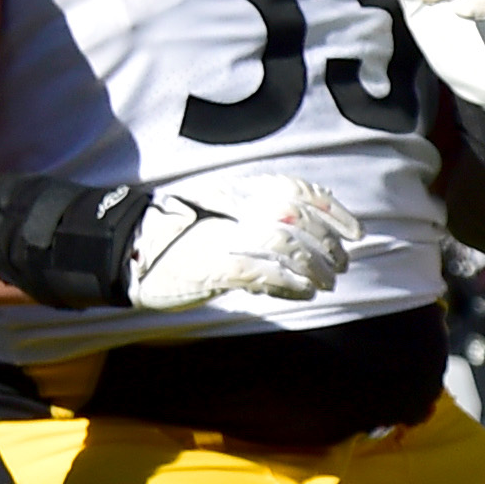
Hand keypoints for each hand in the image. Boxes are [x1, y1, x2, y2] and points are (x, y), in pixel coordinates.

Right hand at [129, 173, 363, 308]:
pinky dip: (290, 284)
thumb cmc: (178, 236)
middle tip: (340, 264)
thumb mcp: (223, 216)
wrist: (128, 249)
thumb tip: (310, 235)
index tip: (356, 232)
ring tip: (325, 282)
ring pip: (288, 247)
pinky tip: (303, 292)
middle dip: (328, 245)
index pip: (300, 191)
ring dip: (315, 268)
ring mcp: (224, 237)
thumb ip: (261, 220)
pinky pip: (264, 274)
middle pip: (300, 220)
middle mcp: (235, 209)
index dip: (334, 211)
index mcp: (240, 192)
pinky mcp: (214, 267)